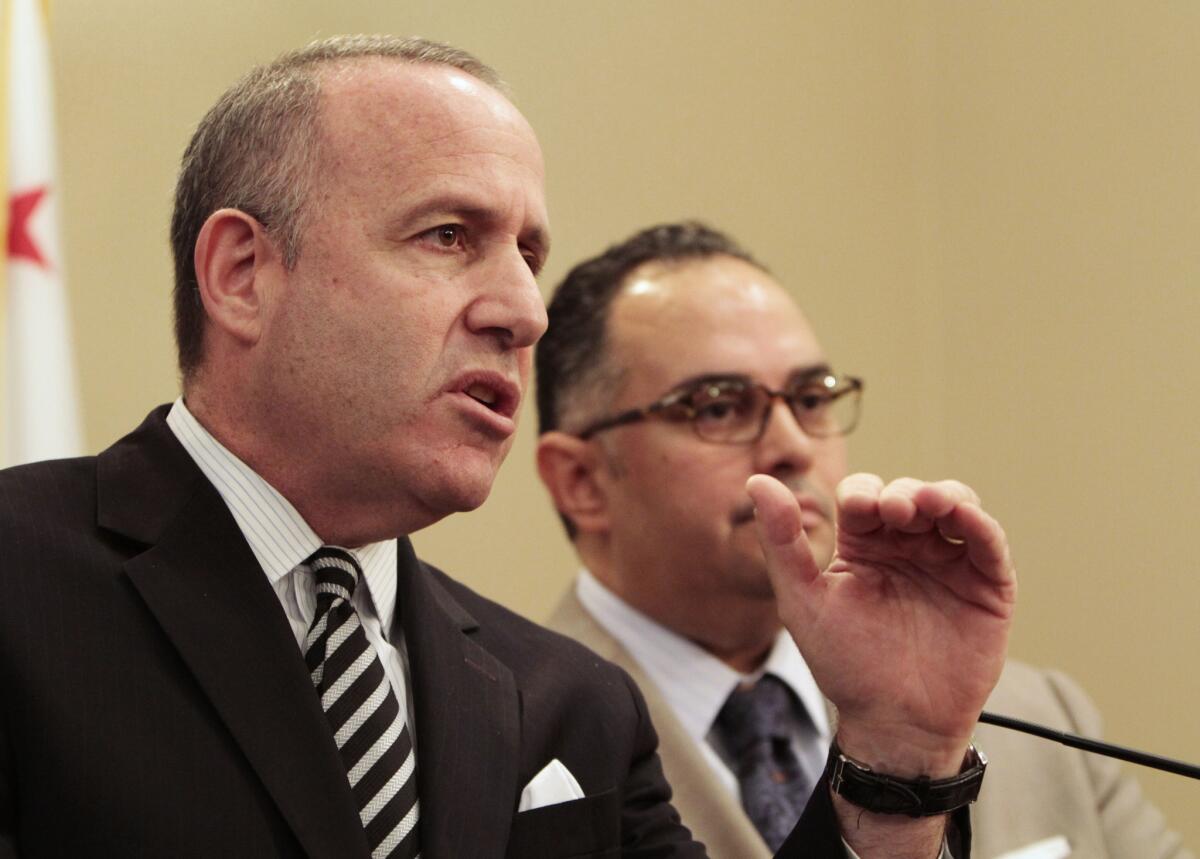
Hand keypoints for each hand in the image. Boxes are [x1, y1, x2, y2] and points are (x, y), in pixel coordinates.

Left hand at [748, 472, 1015, 775]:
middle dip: (903, 493)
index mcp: (863, 547)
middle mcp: (907, 548)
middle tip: (894, 510)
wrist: (895, 722)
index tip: (859, 510)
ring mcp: (948, 563)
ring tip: (928, 504)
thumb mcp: (803, 601)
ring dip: (944, 496)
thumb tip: (758, 481)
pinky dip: (980, 524)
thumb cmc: (845, 664)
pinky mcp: (987, 586)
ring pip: (954, 506)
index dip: (863, 494)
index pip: (864, 497)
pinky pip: (989, 543)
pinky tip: (964, 518)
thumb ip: (781, 542)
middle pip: (910, 494)